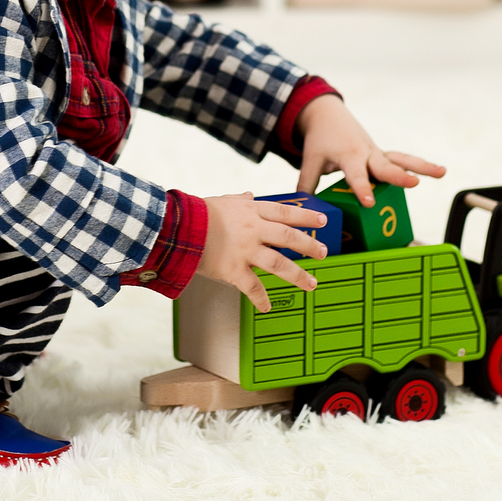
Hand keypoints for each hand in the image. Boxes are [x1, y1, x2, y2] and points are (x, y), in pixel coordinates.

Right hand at [196, 193, 328, 311]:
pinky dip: (261, 299)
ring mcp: (244, 251)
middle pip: (288, 237)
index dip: (306, 216)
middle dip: (309, 245)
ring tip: (311, 284)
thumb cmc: (197, 213)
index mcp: (250, 211)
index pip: (285, 212)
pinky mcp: (233, 270)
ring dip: (297, 275)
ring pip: (278, 263)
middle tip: (324, 252)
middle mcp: (252, 230)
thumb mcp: (222, 201)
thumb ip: (239, 199)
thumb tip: (250, 194)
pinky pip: (252, 287)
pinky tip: (267, 306)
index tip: (322, 221)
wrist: (177, 228)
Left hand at [295, 95, 444, 206]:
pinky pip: (403, 160)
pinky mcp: (383, 155)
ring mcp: (377, 153)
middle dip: (399, 176)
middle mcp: (366, 153)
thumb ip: (307, 184)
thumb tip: (303, 207)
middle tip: (414, 183)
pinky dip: (421, 165)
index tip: (368, 203)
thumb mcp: (310, 160)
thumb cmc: (320, 140)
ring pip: (401, 159)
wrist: (328, 115)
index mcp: (348, 155)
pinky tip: (440, 171)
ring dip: (422, 165)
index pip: (356, 175)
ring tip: (442, 172)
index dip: (362, 189)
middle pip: (384, 166)